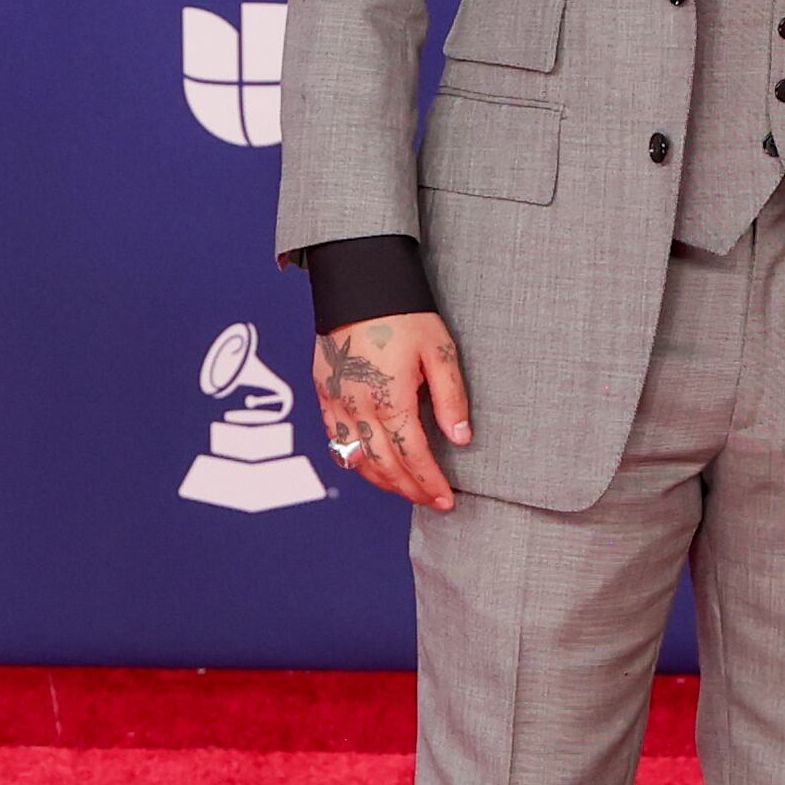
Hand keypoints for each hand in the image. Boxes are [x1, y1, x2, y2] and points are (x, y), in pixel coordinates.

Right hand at [314, 312, 471, 509]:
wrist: (359, 282)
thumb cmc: (403, 314)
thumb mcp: (440, 351)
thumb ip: (451, 398)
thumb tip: (461, 438)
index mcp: (390, 397)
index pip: (413, 456)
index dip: (430, 482)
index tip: (447, 498)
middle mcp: (357, 405)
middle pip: (384, 465)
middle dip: (410, 489)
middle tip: (432, 501)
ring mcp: (335, 401)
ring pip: (355, 459)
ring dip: (382, 481)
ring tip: (407, 489)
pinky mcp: (323, 393)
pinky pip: (334, 440)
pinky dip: (354, 461)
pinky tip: (372, 465)